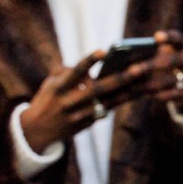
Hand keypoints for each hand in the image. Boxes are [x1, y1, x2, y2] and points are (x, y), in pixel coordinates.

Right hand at [20, 49, 151, 152]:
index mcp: (59, 88)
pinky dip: (121, 100)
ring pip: (108, 102)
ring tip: (145, 81)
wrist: (37, 131)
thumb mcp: (50, 83)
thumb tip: (91, 69)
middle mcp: (70, 102)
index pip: (75, 72)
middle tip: (138, 68)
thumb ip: (67, 71)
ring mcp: (79, 115)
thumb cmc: (47, 99)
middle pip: (99, 90)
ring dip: (128, 92)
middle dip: (119, 78)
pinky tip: (137, 92)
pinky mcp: (87, 124)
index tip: (103, 51)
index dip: (89, 62)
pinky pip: (107, 110)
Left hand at [133, 29, 182, 113]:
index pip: (177, 38)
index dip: (168, 37)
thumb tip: (114, 58)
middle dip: (148, 66)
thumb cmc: (169, 69)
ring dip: (150, 84)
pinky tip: (148, 94)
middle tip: (130, 71)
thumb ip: (145, 56)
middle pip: (170, 61)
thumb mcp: (162, 58)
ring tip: (133, 86)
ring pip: (171, 80)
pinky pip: (176, 94)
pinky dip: (160, 95)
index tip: (156, 37)